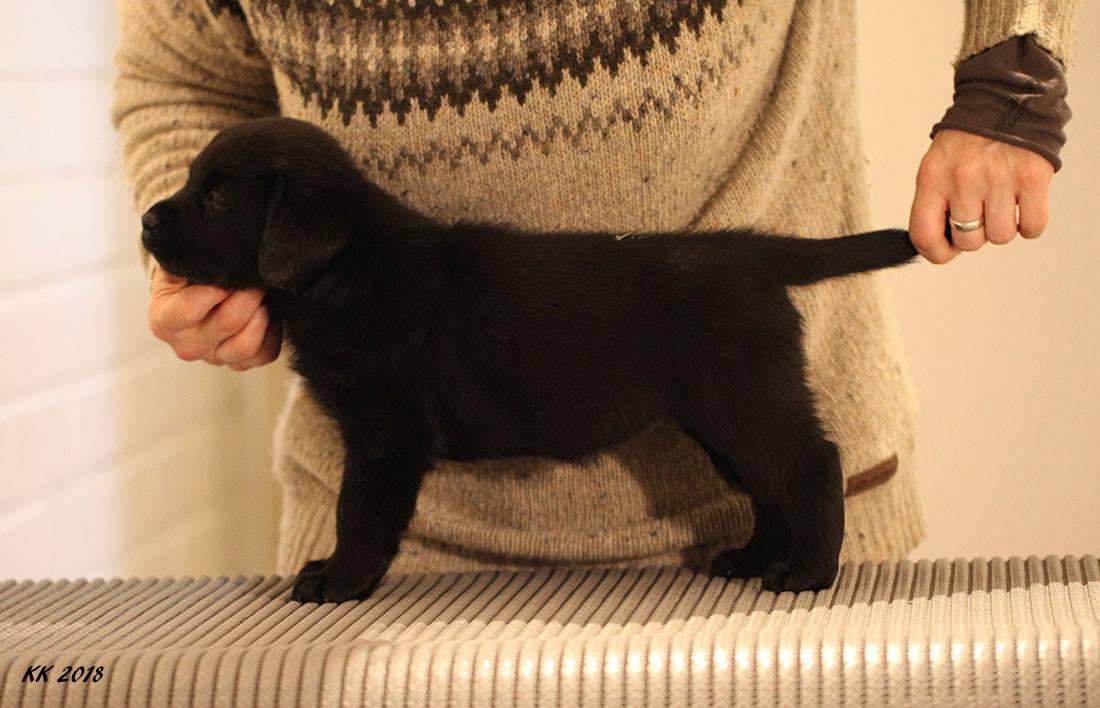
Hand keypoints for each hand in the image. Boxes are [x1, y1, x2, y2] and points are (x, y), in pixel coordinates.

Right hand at [148, 263, 280, 369]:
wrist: (192, 293)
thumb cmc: (186, 275)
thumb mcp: (181, 263)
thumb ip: (197, 262)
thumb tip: (224, 258)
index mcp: (165, 321)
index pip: (191, 309)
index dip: (218, 287)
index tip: (231, 270)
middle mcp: (187, 346)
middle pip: (228, 323)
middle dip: (248, 294)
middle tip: (257, 278)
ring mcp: (214, 358)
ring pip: (247, 345)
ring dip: (261, 315)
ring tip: (262, 296)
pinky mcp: (238, 364)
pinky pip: (264, 354)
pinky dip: (272, 332)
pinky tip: (268, 314)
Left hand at [909, 129, 1053, 263]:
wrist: (1004, 100)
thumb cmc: (968, 139)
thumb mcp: (936, 166)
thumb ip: (934, 204)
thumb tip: (941, 245)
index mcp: (932, 178)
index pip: (924, 235)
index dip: (936, 253)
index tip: (945, 251)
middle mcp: (963, 179)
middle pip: (968, 241)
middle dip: (975, 234)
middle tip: (980, 210)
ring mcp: (999, 179)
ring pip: (1000, 237)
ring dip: (1002, 226)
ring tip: (1000, 201)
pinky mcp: (1032, 178)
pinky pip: (1032, 226)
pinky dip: (1029, 223)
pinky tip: (1022, 204)